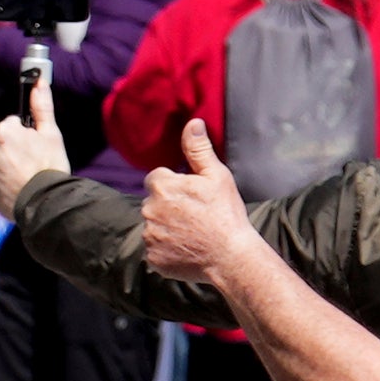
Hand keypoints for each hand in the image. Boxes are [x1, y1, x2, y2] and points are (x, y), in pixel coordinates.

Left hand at [0, 114, 67, 212]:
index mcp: (3, 132)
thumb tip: (39, 83)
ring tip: (27, 177)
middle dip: (15, 150)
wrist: (46, 203)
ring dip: (9, 166)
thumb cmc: (50, 165)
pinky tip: (19, 187)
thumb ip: (42, 107)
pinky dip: (5, 182)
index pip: (12, 125)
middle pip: (3, 143)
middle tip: (33, 163)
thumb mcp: (51, 134)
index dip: (25, 134)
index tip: (35, 146)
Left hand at [131, 120, 260, 296]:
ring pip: (154, 225)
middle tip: (196, 215)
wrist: (231, 257)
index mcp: (161, 186)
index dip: (175, 185)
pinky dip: (167, 249)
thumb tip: (193, 123)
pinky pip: (155, 249)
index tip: (192, 196)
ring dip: (167, 227)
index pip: (157, 178)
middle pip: (154, 202)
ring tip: (193, 233)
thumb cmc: (226, 214)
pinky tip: (187, 249)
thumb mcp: (216, 176)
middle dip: (169, 205)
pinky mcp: (152, 258)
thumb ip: (199, 149)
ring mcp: (149, 236)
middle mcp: (148, 209)